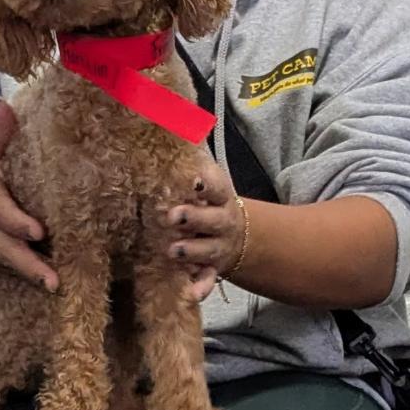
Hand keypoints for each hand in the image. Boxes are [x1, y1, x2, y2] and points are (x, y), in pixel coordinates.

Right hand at [0, 101, 58, 291]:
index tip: (39, 232)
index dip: (20, 224)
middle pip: (10, 252)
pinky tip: (59, 288)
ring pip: (14, 267)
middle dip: (30, 266)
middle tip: (53, 281)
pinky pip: (15, 274)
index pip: (3, 215)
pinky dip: (31, 281)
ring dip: (35, 277)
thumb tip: (6, 103)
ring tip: (59, 287)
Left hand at [158, 159, 247, 302]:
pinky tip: (189, 294)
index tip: (191, 179)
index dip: (204, 182)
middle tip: (171, 216)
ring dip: (191, 250)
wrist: (240, 233)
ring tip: (172, 251)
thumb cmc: (210, 200)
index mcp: (220, 195)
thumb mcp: (207, 177)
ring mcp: (218, 246)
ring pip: (206, 250)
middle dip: (192, 217)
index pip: (215, 186)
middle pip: (211, 219)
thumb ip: (191, 154)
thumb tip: (169, 114)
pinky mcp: (212, 268)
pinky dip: (199, 288)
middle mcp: (222, 220)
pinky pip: (207, 280)